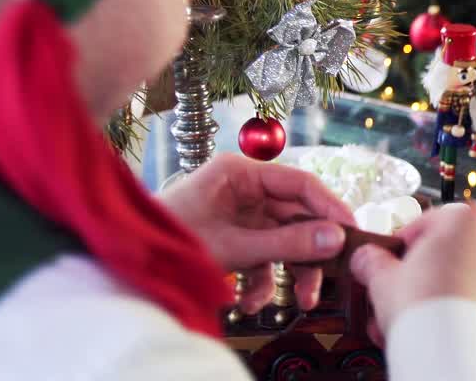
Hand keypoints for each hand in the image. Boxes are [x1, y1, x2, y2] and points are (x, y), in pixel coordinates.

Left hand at [160, 153, 354, 312]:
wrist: (124, 269)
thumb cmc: (169, 242)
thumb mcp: (234, 247)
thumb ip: (286, 245)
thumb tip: (335, 239)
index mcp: (240, 174)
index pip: (300, 183)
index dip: (329, 208)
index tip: (351, 233)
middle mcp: (242, 190)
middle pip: (294, 216)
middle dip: (308, 252)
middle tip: (328, 277)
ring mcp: (236, 215)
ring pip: (281, 241)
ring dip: (288, 273)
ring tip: (297, 301)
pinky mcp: (230, 239)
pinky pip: (260, 256)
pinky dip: (260, 281)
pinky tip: (250, 301)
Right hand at [350, 203, 475, 348]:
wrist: (463, 358)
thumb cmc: (431, 314)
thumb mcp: (384, 281)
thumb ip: (372, 262)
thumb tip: (366, 259)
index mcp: (466, 219)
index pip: (424, 225)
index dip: (400, 248)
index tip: (390, 266)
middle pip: (451, 252)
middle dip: (423, 276)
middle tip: (401, 296)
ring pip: (471, 278)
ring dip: (444, 295)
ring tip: (417, 321)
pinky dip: (470, 311)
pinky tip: (444, 331)